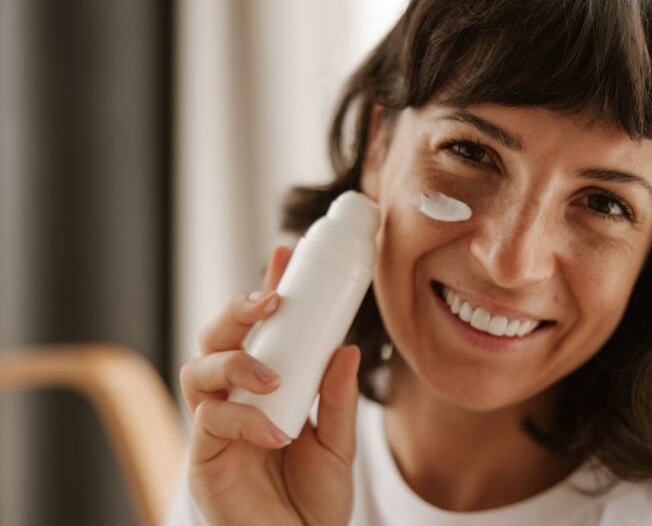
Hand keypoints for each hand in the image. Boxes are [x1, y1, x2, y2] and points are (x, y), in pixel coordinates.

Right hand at [179, 245, 360, 525]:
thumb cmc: (311, 502)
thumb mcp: (338, 444)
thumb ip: (337, 400)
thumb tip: (347, 349)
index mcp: (266, 387)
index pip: (261, 330)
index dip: (266, 290)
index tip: (285, 255)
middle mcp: (234, 399)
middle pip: (216, 337)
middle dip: (237, 309)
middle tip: (270, 299)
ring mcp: (215, 426)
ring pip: (198, 368)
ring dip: (235, 359)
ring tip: (273, 375)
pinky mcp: (203, 457)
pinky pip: (209, 420)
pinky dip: (242, 418)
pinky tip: (275, 431)